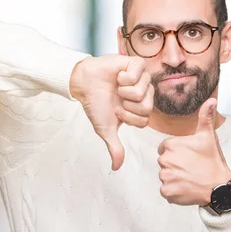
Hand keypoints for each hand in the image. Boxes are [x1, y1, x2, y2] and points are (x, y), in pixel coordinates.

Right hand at [69, 55, 153, 170]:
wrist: (83, 83)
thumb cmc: (95, 104)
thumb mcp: (106, 129)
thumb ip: (115, 147)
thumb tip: (116, 168)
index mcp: (140, 109)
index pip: (145, 120)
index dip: (128, 118)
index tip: (116, 111)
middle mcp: (144, 94)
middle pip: (147, 107)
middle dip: (127, 106)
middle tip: (117, 100)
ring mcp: (142, 78)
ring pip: (144, 91)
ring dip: (125, 91)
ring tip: (117, 87)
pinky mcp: (136, 63)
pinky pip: (140, 72)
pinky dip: (125, 77)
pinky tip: (118, 76)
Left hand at [157, 98, 230, 205]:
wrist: (218, 187)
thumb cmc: (212, 161)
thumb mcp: (208, 137)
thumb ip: (205, 117)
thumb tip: (212, 100)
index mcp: (171, 145)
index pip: (165, 148)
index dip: (177, 153)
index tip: (189, 157)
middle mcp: (165, 160)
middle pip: (164, 162)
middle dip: (175, 165)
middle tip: (191, 168)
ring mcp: (165, 177)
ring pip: (165, 176)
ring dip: (175, 178)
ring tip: (190, 178)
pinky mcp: (167, 192)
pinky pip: (166, 190)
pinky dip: (174, 191)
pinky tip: (187, 187)